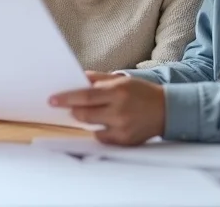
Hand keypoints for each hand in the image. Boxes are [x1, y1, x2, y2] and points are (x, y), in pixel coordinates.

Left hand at [49, 72, 165, 145]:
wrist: (167, 110)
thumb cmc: (142, 93)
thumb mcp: (122, 80)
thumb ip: (99, 78)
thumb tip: (78, 78)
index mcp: (117, 92)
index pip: (85, 95)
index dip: (66, 98)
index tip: (52, 100)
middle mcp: (119, 111)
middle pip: (85, 114)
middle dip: (73, 110)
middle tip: (67, 106)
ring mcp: (122, 128)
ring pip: (91, 127)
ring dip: (86, 119)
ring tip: (91, 112)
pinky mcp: (125, 141)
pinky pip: (102, 138)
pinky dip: (99, 130)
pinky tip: (105, 123)